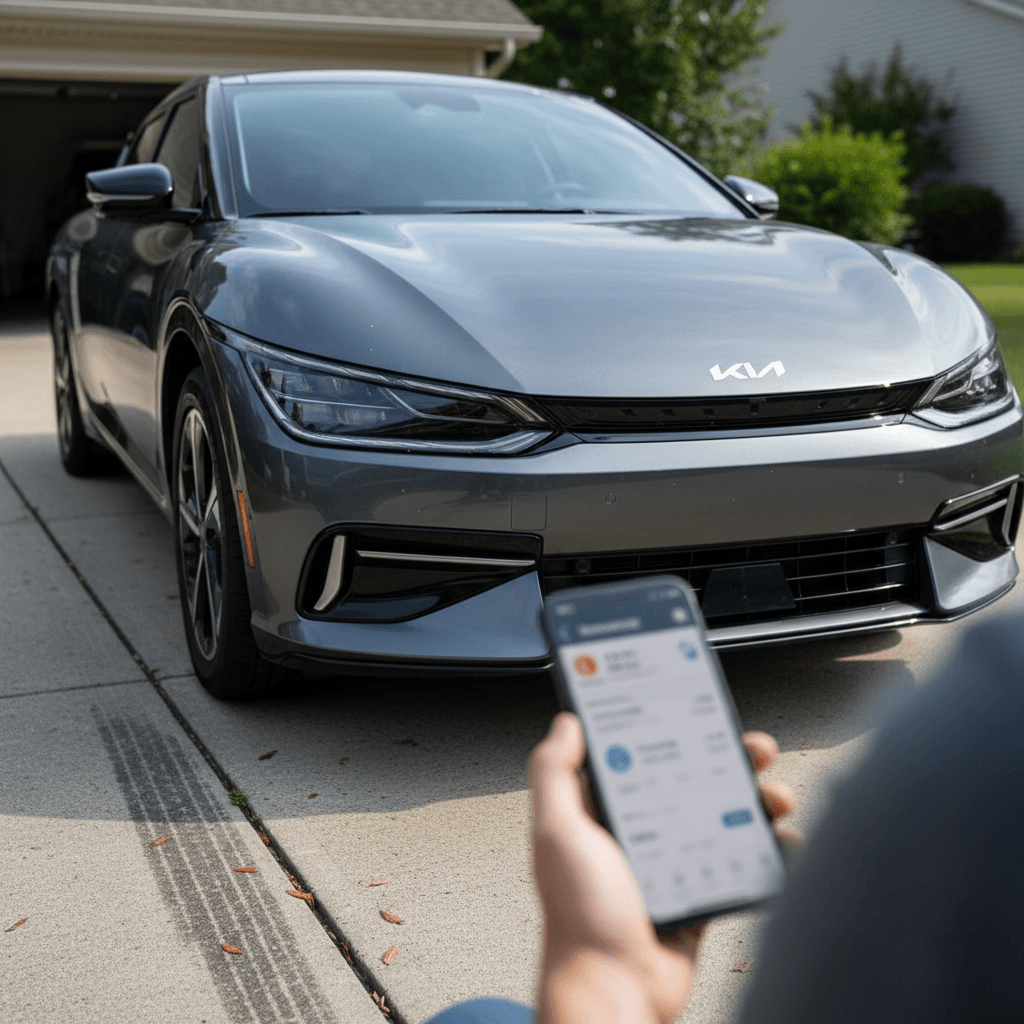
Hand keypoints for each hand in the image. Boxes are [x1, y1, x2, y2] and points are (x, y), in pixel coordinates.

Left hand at [530, 712, 795, 1023]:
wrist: (615, 991)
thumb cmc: (580, 917)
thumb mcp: (558, 832)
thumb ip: (554, 773)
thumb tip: (567, 721)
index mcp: (602, 811)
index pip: (638, 754)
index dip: (668, 728)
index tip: (698, 708)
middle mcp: (638, 831)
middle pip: (691, 780)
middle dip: (728, 760)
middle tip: (756, 749)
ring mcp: (671, 862)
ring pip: (722, 817)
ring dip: (756, 801)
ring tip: (777, 796)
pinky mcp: (699, 893)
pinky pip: (741, 862)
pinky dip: (767, 850)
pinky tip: (783, 839)